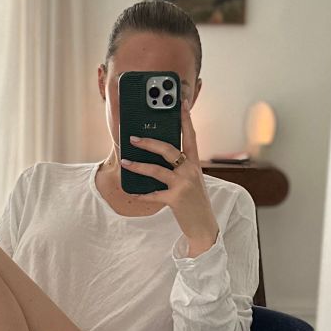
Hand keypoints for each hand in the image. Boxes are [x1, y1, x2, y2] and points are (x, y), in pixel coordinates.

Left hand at [121, 98, 219, 249]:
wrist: (204, 226)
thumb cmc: (194, 202)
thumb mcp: (191, 181)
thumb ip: (179, 168)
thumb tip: (155, 157)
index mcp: (195, 163)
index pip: (191, 136)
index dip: (185, 119)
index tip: (179, 103)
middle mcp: (191, 170)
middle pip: (169, 149)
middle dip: (149, 142)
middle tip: (133, 138)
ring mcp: (184, 184)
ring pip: (157, 170)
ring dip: (138, 166)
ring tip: (125, 162)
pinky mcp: (176, 199)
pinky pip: (153, 194)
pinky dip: (142, 194)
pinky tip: (133, 192)